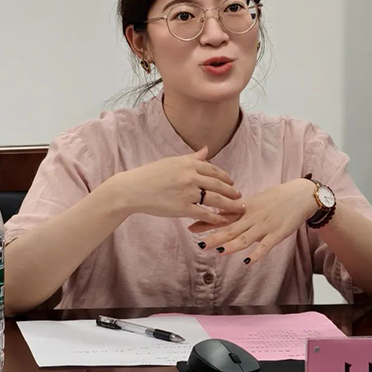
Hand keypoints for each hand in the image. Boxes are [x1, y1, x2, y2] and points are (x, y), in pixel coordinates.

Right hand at [110, 147, 244, 223]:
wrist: (133, 189)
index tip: (232, 183)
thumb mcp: (171, 162)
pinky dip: (217, 218)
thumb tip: (206, 150)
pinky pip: (205, 214)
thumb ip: (192, 158)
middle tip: (239, 196)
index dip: (225, 177)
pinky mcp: (183, 208)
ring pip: (216, 199)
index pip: (213, 170)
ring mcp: (188, 192)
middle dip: (232, 191)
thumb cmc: (150, 175)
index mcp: (188, 163)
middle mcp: (191, 176)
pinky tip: (223, 220)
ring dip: (230, 204)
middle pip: (218, 184)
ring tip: (238, 208)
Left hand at [189, 178, 317, 263]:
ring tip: (219, 252)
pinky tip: (247, 261)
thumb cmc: (277, 197)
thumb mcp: (254, 201)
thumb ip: (237, 210)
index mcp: (245, 208)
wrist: (302, 194)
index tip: (191, 228)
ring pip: (245, 237)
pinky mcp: (278, 233)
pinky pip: (266, 245)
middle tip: (199, 244)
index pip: (222, 216)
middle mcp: (252, 217)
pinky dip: (257, 253)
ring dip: (231, 245)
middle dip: (214, 237)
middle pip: (231, 229)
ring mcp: (265, 226)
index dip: (207, 222)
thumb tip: (218, 215)